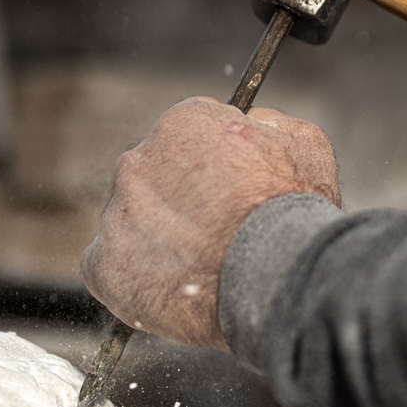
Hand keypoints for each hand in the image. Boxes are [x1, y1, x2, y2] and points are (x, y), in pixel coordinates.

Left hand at [80, 97, 339, 350]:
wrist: (276, 276)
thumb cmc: (295, 211)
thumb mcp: (302, 143)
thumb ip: (268, 123)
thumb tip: (253, 121)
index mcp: (182, 123)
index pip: (184, 136)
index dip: (210, 165)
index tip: (224, 191)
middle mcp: (138, 161)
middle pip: (153, 177)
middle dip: (179, 200)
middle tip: (213, 232)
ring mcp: (117, 215)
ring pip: (132, 222)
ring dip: (157, 239)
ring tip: (200, 266)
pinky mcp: (104, 266)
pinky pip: (108, 266)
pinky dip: (133, 276)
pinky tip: (170, 285)